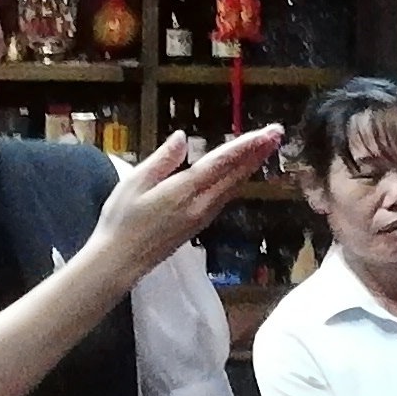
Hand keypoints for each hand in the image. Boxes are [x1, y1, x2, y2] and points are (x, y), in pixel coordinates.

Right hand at [92, 124, 288, 276]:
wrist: (120, 262)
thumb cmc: (121, 221)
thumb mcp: (134, 183)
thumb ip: (161, 160)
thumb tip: (182, 137)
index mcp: (185, 191)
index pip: (222, 163)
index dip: (247, 145)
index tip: (268, 133)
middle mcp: (200, 205)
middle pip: (235, 174)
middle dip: (257, 152)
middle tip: (277, 134)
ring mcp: (201, 217)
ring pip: (233, 186)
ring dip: (250, 165)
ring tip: (264, 148)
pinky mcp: (197, 225)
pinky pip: (225, 196)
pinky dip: (237, 179)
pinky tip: (240, 173)